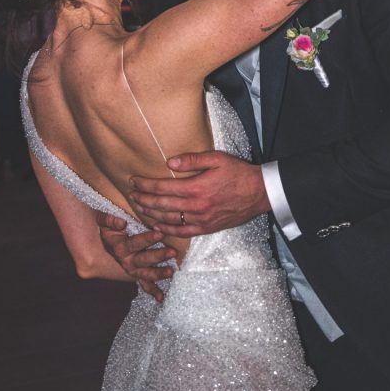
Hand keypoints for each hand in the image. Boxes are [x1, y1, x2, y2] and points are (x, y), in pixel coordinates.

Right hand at [96, 212, 177, 302]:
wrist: (102, 240)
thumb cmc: (107, 228)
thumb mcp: (102, 220)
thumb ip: (109, 220)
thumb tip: (122, 223)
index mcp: (120, 248)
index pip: (135, 243)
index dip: (148, 239)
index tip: (160, 233)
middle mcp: (126, 261)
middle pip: (143, 260)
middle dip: (159, 256)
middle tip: (172, 252)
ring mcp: (132, 269)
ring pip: (146, 273)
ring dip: (159, 273)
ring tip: (171, 271)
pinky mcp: (136, 274)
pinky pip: (144, 284)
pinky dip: (152, 290)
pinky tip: (160, 298)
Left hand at [129, 150, 270, 237]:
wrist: (259, 193)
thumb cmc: (238, 173)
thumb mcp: (216, 159)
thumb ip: (192, 160)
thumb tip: (169, 163)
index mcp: (197, 188)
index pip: (163, 188)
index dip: (145, 185)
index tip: (133, 181)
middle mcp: (196, 206)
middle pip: (161, 205)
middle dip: (143, 200)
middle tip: (130, 195)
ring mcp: (201, 220)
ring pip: (168, 220)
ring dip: (150, 214)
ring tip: (138, 208)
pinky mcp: (207, 228)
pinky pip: (182, 231)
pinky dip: (167, 229)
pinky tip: (156, 226)